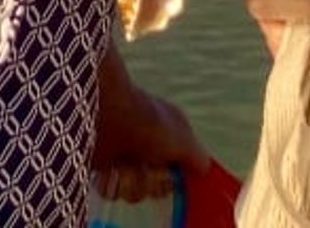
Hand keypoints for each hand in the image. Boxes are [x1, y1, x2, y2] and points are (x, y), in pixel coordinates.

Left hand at [93, 50, 209, 202]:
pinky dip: (110, 182)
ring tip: (125, 166)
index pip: (179, 168)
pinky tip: (110, 168)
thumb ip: (198, 157)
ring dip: (131, 182)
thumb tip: (205, 169)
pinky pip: (112, 190)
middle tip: (147, 169)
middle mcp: (149, 146)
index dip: (176, 177)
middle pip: (158, 184)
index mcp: (170, 135)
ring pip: (135, 190)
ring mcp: (126, 156)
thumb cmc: (150, 126)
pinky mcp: (104, 166)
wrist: (108, 118)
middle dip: (152, 182)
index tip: (173, 177)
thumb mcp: (184, 141)